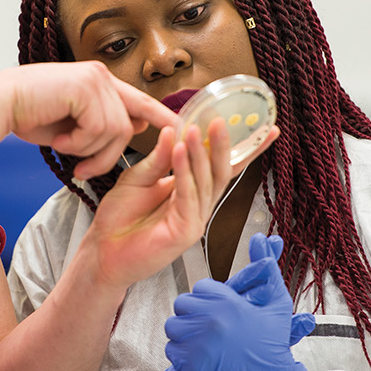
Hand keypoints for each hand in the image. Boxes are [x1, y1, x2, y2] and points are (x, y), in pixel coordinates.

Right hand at [2, 62, 178, 179]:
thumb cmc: (30, 115)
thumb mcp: (72, 124)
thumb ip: (100, 124)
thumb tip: (134, 129)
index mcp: (100, 83)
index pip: (142, 103)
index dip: (163, 120)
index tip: (181, 136)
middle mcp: (102, 76)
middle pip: (127, 127)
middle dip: (107, 156)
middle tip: (82, 171)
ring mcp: (96, 79)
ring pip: (115, 132)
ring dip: (88, 151)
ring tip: (62, 147)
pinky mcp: (86, 87)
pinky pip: (99, 129)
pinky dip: (78, 143)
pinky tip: (58, 138)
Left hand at [80, 119, 232, 289]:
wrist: (103, 251)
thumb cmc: (120, 216)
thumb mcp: (138, 177)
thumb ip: (159, 158)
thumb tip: (173, 130)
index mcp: (192, 190)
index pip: (222, 166)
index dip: (244, 149)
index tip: (266, 128)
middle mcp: (199, 205)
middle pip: (220, 172)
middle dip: (221, 145)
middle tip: (219, 120)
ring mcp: (195, 220)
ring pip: (206, 182)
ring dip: (200, 153)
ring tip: (194, 129)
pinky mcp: (185, 232)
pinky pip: (188, 196)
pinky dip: (184, 172)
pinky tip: (180, 150)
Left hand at [164, 234, 313, 370]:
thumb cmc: (271, 344)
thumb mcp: (275, 302)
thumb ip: (266, 267)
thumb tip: (260, 238)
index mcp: (226, 302)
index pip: (201, 288)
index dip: (210, 300)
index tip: (220, 312)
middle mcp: (209, 320)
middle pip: (183, 305)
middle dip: (195, 315)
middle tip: (212, 327)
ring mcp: (197, 342)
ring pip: (174, 326)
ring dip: (186, 333)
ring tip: (206, 342)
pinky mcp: (188, 364)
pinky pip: (171, 349)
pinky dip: (182, 354)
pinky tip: (202, 357)